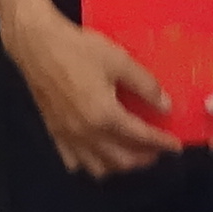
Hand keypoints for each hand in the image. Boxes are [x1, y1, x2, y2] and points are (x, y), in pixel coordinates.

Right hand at [0, 3, 185, 178]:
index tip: (176, 146)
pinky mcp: (54, 132)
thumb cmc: (78, 49)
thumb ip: (145, 86)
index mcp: (105, 116)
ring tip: (130, 154)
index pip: (141, 137)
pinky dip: (89, 163)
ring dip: (118, 165)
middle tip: (157, 151)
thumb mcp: (119, 60)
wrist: (36, 44)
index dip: (162, 142)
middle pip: (121, 159)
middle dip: (144, 158)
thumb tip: (166, 106)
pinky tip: (96, 154)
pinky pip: (74, 161)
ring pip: (98, 167)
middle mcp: (86, 133)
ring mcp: (68, 136)